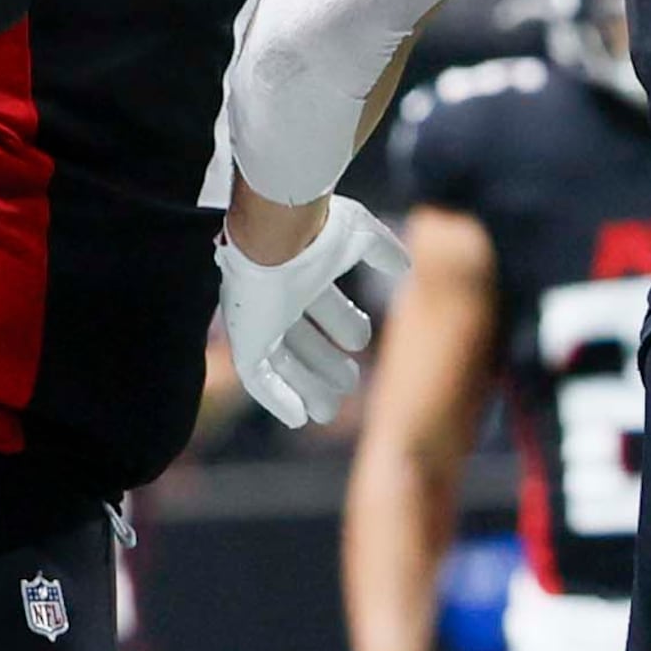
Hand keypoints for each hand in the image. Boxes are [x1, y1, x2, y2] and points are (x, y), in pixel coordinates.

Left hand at [219, 195, 408, 427]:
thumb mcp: (361, 237)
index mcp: (302, 272)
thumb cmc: (317, 233)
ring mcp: (260, 320)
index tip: (360, 343)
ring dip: (306, 388)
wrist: (276, 234)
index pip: (322, 305)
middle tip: (350, 384)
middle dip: (325, 364)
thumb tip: (406, 268)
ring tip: (328, 412)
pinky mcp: (245, 340)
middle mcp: (278, 298)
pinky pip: (258, 377)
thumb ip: (383, 251)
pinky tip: (298, 418)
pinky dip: (277, 398)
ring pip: (284, 363)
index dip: (342, 324)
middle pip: (302, 339)